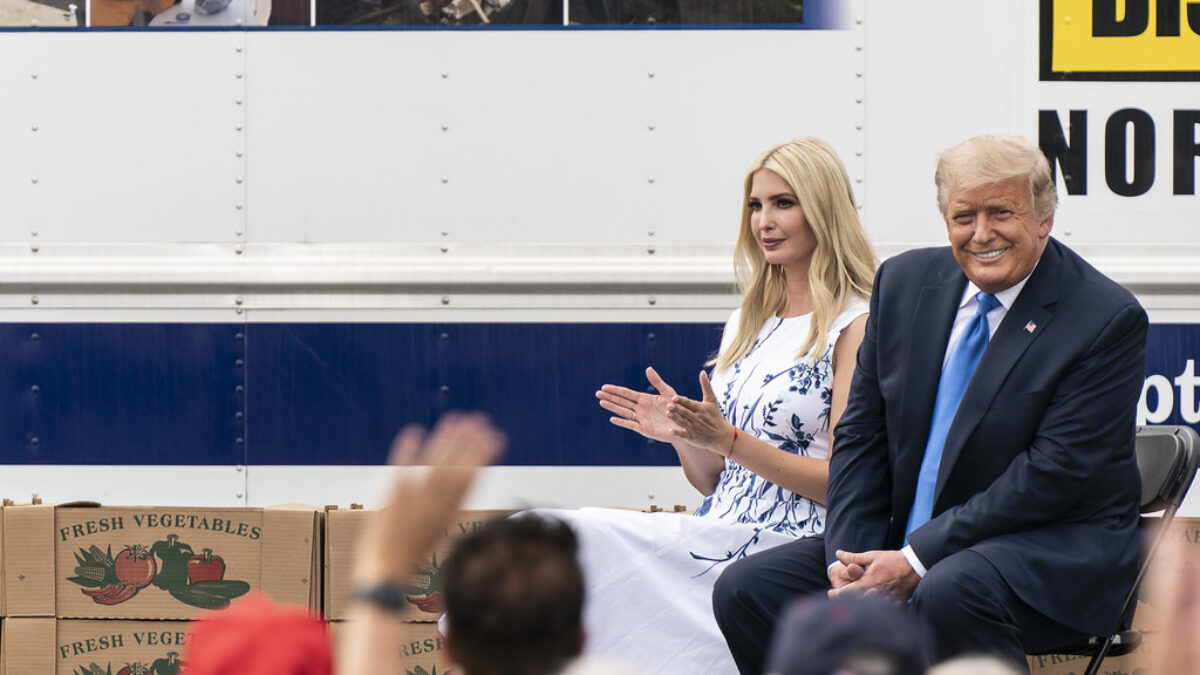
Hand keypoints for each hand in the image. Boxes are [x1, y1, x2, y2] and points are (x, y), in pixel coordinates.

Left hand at [352, 412, 506, 584]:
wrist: (386, 574)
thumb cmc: (411, 553)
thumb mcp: (438, 530)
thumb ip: (446, 505)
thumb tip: (460, 479)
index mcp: (449, 515)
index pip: (471, 479)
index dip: (484, 456)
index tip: (494, 437)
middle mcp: (436, 507)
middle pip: (456, 467)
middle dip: (468, 442)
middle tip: (478, 419)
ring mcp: (414, 502)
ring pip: (435, 464)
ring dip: (446, 440)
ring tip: (455, 418)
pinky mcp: (391, 498)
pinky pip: (401, 468)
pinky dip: (407, 449)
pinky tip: (415, 430)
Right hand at [596, 366, 685, 443]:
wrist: (685, 425)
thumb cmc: (678, 409)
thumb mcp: (668, 392)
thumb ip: (657, 382)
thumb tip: (648, 368)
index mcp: (645, 399)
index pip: (627, 394)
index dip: (615, 390)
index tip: (604, 387)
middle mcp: (640, 409)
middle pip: (622, 402)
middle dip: (610, 397)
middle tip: (597, 393)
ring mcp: (641, 419)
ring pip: (623, 412)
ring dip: (613, 407)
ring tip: (601, 402)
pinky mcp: (645, 429)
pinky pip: (631, 425)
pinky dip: (622, 422)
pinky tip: (612, 419)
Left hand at [665, 371, 734, 454]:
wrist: (721, 435)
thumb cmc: (715, 416)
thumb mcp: (711, 400)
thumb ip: (706, 386)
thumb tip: (702, 372)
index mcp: (700, 408)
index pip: (689, 404)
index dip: (682, 401)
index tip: (674, 398)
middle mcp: (697, 418)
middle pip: (685, 413)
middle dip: (677, 409)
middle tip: (668, 405)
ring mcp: (694, 429)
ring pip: (683, 423)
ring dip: (676, 419)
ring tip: (668, 414)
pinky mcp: (692, 438)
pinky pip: (684, 435)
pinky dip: (678, 433)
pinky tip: (670, 430)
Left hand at [828, 550, 918, 600]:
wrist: (915, 566)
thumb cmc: (892, 560)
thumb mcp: (871, 556)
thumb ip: (853, 557)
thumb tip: (838, 554)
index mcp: (867, 583)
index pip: (845, 593)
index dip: (835, 594)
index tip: (831, 593)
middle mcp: (875, 594)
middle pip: (855, 603)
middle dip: (847, 600)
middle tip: (841, 597)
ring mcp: (885, 600)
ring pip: (868, 608)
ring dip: (861, 604)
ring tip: (855, 600)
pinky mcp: (894, 603)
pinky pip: (883, 610)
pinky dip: (876, 607)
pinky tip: (873, 604)